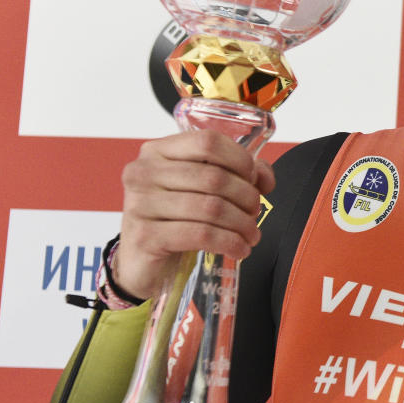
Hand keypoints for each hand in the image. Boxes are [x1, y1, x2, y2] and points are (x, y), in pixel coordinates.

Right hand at [115, 130, 275, 299]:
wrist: (141, 260)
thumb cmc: (174, 218)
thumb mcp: (203, 190)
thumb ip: (237, 173)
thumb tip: (264, 176)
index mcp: (157, 151)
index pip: (208, 142)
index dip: (239, 159)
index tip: (254, 179)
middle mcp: (143, 172)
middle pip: (214, 177)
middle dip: (246, 196)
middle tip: (255, 212)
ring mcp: (140, 204)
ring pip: (211, 208)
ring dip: (241, 223)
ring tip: (251, 234)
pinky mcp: (145, 236)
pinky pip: (200, 234)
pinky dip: (229, 242)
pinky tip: (240, 249)